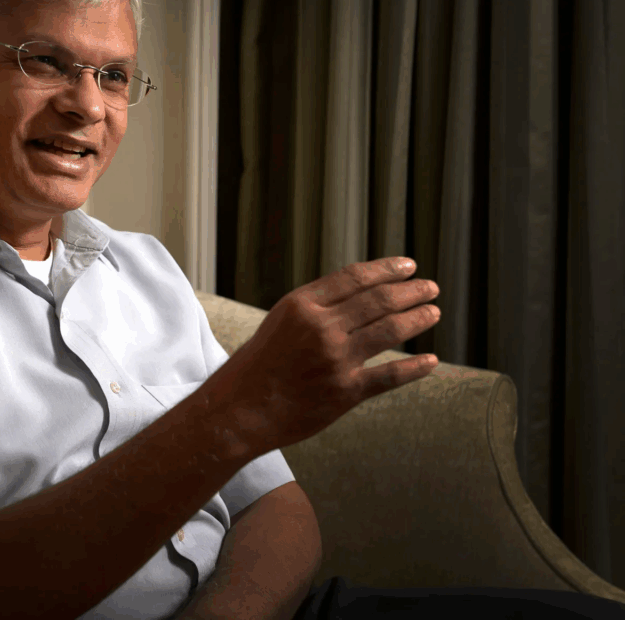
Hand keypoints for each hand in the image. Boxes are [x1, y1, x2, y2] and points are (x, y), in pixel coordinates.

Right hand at [221, 257, 440, 454]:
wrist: (241, 409)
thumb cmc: (260, 363)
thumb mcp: (282, 320)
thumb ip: (318, 306)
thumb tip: (364, 292)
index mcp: (301, 305)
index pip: (355, 277)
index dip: (387, 269)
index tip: (409, 266)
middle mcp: (320, 328)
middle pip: (379, 300)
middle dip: (411, 291)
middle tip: (431, 287)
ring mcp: (335, 360)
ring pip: (390, 331)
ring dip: (418, 319)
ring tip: (433, 312)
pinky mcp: (344, 392)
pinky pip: (389, 376)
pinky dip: (415, 368)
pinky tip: (431, 361)